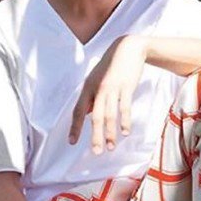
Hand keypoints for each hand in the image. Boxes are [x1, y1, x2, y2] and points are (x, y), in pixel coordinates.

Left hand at [69, 35, 146, 153]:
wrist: (128, 48)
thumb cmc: (111, 66)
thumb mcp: (97, 79)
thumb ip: (92, 96)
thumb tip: (87, 114)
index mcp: (88, 87)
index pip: (78, 111)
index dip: (75, 127)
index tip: (72, 142)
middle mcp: (98, 88)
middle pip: (94, 116)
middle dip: (94, 136)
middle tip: (96, 152)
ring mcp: (112, 87)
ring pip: (109, 114)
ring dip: (110, 132)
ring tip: (111, 147)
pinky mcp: (126, 86)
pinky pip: (124, 107)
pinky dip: (124, 121)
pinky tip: (125, 132)